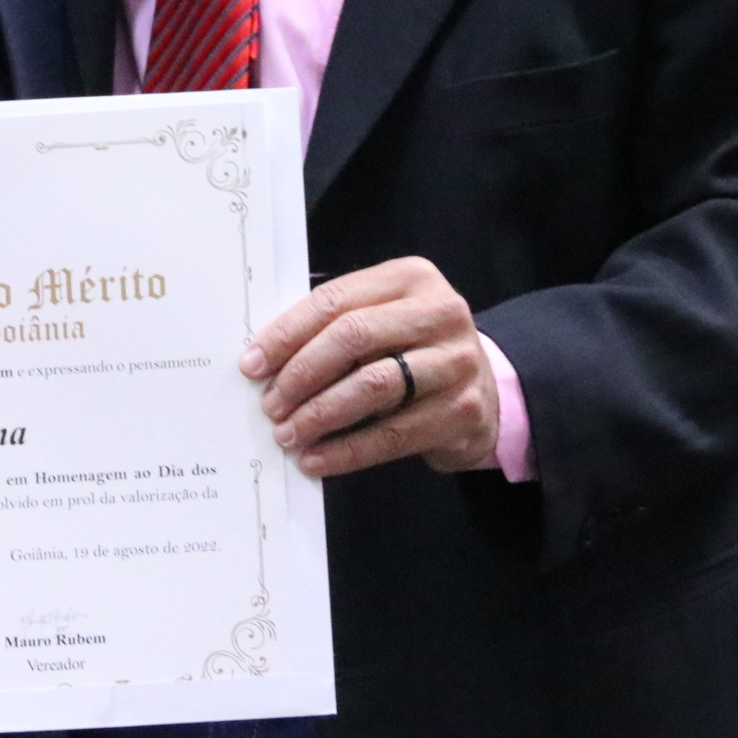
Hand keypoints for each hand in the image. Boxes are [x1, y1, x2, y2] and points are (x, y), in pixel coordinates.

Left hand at [241, 257, 499, 477]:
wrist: (485, 392)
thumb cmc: (412, 351)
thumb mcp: (383, 321)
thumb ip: (335, 326)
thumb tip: (264, 359)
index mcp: (411, 278)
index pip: (336, 300)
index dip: (287, 333)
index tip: (252, 364)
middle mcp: (441, 313)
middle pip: (354, 337)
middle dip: (301, 373)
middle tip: (270, 403)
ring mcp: (457, 362)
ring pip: (374, 386)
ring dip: (320, 414)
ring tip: (287, 433)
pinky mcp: (463, 411)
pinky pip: (394, 434)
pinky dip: (347, 450)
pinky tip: (317, 459)